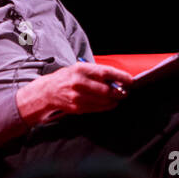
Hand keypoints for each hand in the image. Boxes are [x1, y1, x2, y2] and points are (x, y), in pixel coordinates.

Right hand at [15, 62, 133, 124]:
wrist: (48, 91)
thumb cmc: (69, 78)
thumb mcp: (81, 69)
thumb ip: (98, 73)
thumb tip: (119, 80)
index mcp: (81, 69)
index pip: (106, 73)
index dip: (121, 77)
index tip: (130, 80)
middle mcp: (79, 82)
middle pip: (106, 89)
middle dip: (120, 91)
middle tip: (126, 91)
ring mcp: (77, 96)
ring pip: (103, 100)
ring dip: (114, 100)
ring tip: (118, 97)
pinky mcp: (77, 107)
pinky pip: (97, 108)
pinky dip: (107, 106)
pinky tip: (110, 103)